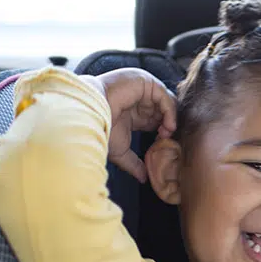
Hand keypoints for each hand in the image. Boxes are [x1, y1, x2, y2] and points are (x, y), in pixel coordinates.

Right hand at [82, 68, 176, 182]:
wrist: (90, 113)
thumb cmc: (100, 129)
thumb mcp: (121, 151)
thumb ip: (134, 164)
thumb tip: (143, 179)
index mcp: (134, 114)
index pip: (157, 120)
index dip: (163, 132)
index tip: (163, 144)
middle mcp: (139, 100)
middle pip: (164, 111)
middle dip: (168, 125)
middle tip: (167, 139)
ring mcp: (142, 89)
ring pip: (167, 103)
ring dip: (170, 119)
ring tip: (167, 133)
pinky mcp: (145, 82)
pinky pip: (165, 96)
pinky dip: (170, 111)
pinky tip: (167, 125)